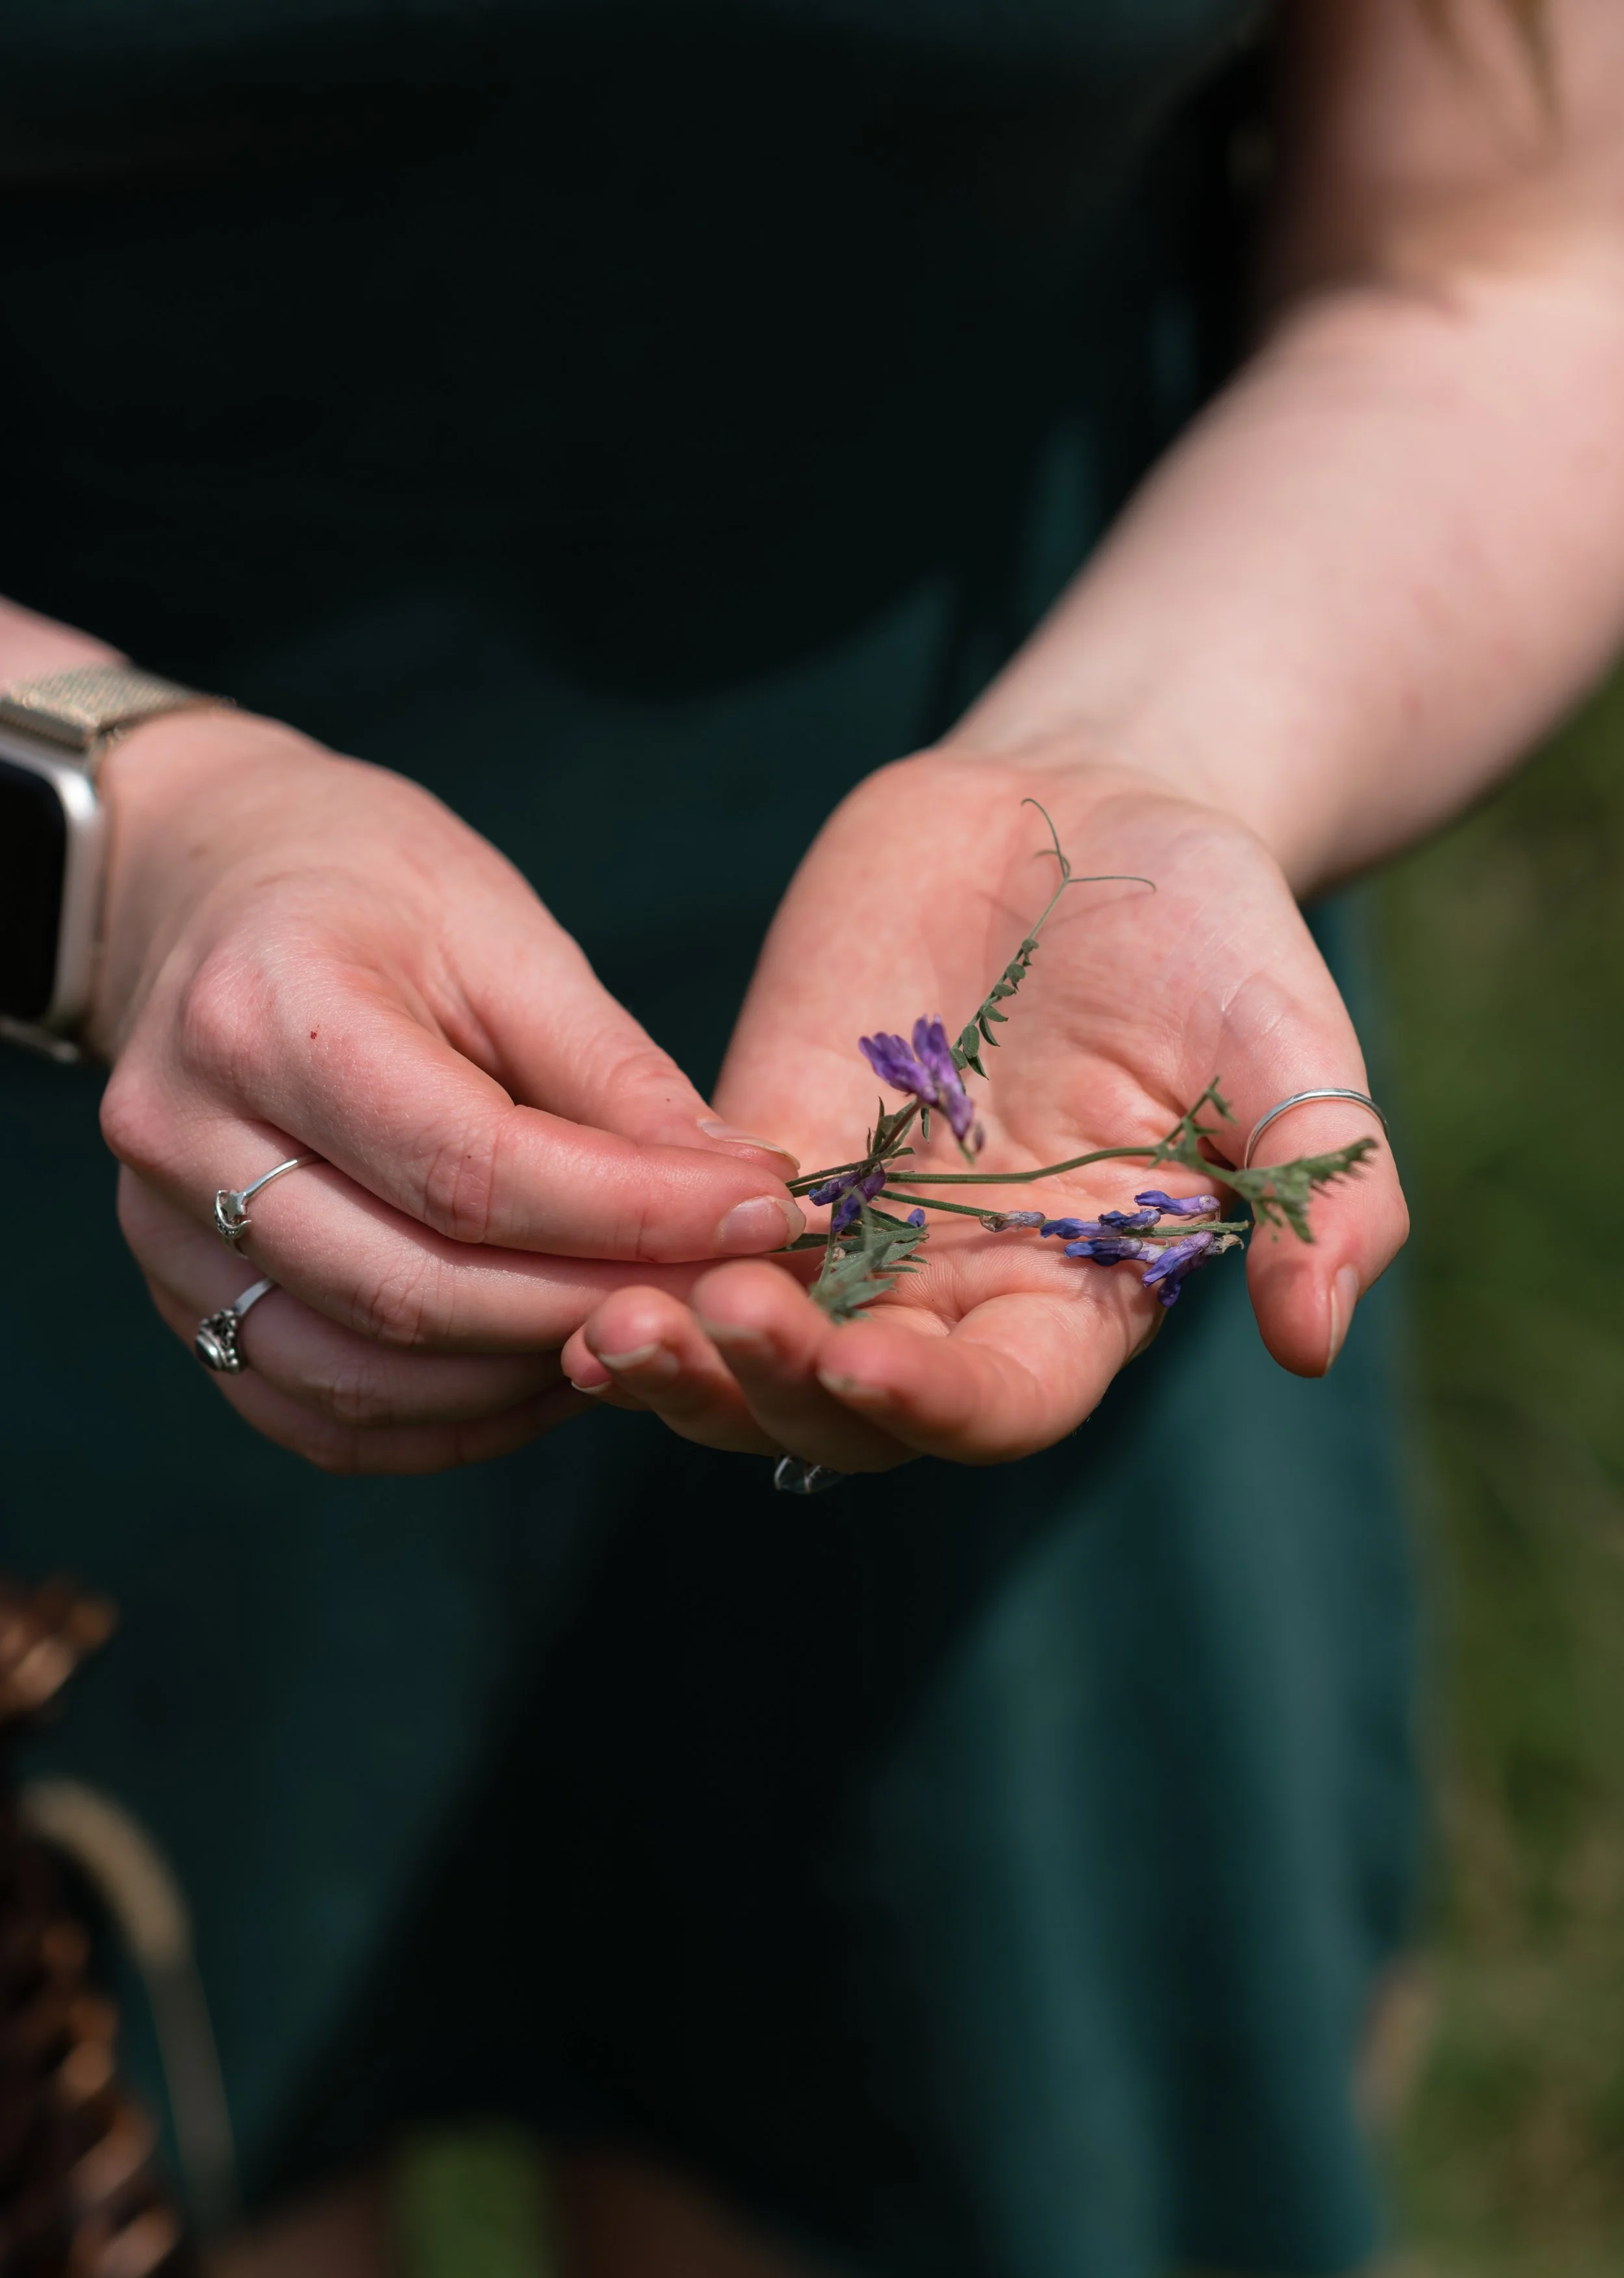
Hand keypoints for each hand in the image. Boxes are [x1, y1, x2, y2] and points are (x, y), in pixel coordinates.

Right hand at [94, 711, 802, 1471]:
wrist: (207, 886)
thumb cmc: (368, 889)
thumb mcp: (503, 930)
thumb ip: (612, 1076)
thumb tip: (740, 1194)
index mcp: (264, 1012)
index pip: (469, 1170)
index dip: (632, 1215)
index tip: (765, 1215)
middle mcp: (184, 1135)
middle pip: (415, 1292)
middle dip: (597, 1307)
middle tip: (728, 1294)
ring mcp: (159, 1231)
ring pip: (364, 1376)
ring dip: (526, 1380)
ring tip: (646, 1329)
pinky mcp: (175, 1296)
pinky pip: (316, 1412)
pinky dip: (445, 1422)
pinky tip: (542, 1372)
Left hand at [560, 752, 1408, 1468]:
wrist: (1087, 808)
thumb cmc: (1211, 931)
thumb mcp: (1290, 1047)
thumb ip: (1316, 1189)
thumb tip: (1314, 1342)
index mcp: (1078, 1295)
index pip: (998, 1403)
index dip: (931, 1408)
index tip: (862, 1366)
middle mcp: (955, 1289)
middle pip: (845, 1411)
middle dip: (768, 1391)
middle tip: (699, 1333)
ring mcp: (851, 1228)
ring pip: (748, 1348)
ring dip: (680, 1362)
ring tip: (609, 1332)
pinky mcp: (763, 1146)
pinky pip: (684, 1234)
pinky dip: (630, 1257)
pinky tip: (567, 1250)